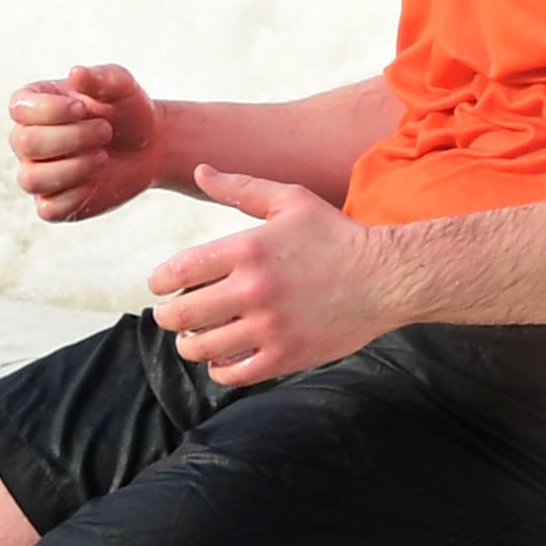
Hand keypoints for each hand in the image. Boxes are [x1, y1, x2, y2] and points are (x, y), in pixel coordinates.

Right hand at [9, 64, 167, 223]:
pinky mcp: (52, 204)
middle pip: (23, 143)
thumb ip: (100, 78)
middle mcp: (28, 140)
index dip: (49, 111)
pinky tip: (97, 179)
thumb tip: (75, 73)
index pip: (19, 109)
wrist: (150, 148)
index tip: (83, 109)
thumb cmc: (128, 111)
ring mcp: (38, 173)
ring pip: (29, 179)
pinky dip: (75, 195)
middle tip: (105, 130)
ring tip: (103, 157)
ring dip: (71, 168)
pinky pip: (48, 208)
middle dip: (70, 138)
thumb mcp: (121, 87)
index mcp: (35, 105)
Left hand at [147, 166, 397, 387]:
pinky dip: (219, 369)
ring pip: (202, 348)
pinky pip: (233, 374)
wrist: (385, 277)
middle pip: (182, 315)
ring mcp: (269, 327)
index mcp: (249, 248)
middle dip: (166, 316)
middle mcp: (254, 289)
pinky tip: (221, 357)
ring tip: (193, 338)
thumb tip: (199, 171)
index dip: (160, 281)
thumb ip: (240, 187)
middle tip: (169, 315)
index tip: (161, 285)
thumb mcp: (290, 200)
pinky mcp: (286, 356)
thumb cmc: (335, 235)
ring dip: (189, 344)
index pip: (179, 270)